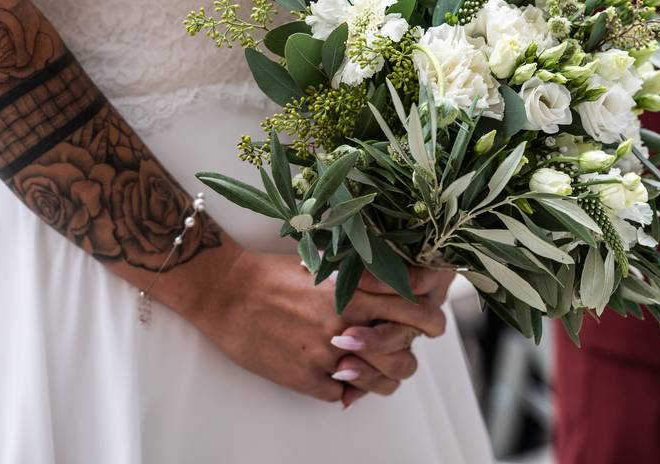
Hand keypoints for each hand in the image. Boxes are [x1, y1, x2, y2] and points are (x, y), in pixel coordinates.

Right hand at [189, 250, 446, 402]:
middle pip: (403, 353)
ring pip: (378, 382)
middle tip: (406, 351)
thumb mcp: (326, 264)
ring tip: (377, 372)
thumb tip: (394, 286)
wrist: (227, 292)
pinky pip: (341, 395)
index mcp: (354, 292)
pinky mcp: (305, 378)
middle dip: (411, 355)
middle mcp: (346, 324)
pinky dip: (345, 390)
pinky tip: (339, 378)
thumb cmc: (274, 274)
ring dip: (383, 379)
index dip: (430, 318)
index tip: (432, 320)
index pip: (413, 309)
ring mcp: (326, 354)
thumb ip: (362, 279)